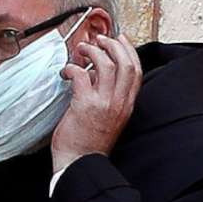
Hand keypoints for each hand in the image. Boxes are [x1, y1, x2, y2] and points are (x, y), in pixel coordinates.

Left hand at [51, 25, 138, 173]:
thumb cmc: (90, 142)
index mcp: (127, 105)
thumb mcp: (110, 118)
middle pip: (126, 63)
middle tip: (99, 40)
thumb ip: (108, 95)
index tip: (119, 39)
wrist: (80, 163)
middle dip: (112, 45)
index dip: (129, 50)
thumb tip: (97, 72)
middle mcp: (119, 103)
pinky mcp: (85, 104)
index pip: (136, 71)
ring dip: (92, 50)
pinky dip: (72, 67)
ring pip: (106, 64)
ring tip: (81, 50)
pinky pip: (81, 74)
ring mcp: (104, 103)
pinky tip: (66, 72)